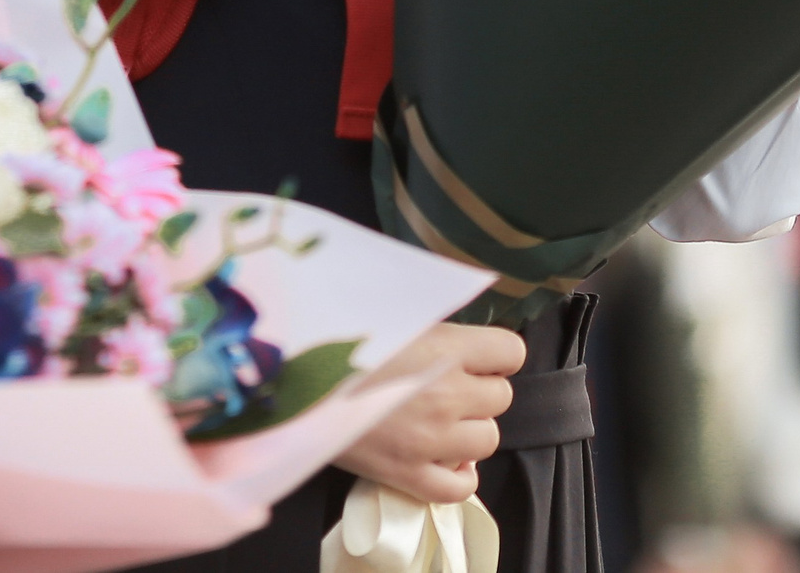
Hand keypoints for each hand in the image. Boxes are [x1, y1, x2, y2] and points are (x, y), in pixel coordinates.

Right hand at [337, 321, 524, 504]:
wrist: (288, 377)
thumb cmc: (335, 335)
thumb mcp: (391, 313)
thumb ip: (432, 321)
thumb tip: (459, 330)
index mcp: (446, 347)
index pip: (511, 352)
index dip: (495, 355)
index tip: (475, 358)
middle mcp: (448, 394)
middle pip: (501, 397)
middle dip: (478, 391)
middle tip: (443, 385)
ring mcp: (431, 439)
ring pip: (487, 439)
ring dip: (469, 429)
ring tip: (437, 419)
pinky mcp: (408, 474)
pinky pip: (460, 487)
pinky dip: (460, 475)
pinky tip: (445, 458)